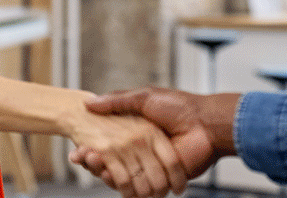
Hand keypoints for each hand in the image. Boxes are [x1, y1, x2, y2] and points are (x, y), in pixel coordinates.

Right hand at [69, 88, 239, 189]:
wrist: (206, 123)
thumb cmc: (178, 106)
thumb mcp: (145, 97)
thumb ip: (118, 101)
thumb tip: (90, 102)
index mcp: (137, 133)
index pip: (109, 146)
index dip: (93, 149)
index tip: (79, 148)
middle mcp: (143, 152)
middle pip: (112, 164)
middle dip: (94, 162)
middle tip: (82, 156)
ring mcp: (152, 166)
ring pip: (122, 178)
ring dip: (106, 174)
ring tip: (94, 163)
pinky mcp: (163, 179)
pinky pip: (140, 188)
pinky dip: (125, 186)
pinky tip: (111, 177)